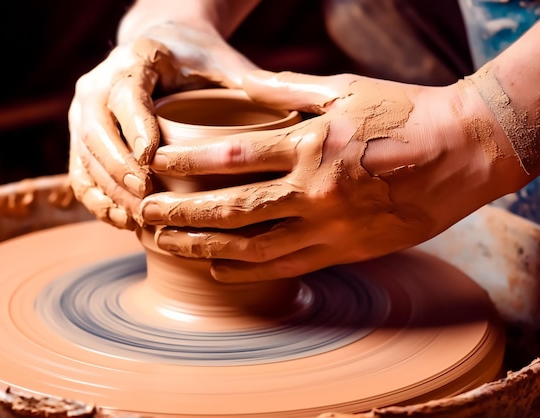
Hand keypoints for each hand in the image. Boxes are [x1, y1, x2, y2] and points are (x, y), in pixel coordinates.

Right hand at [68, 21, 257, 228]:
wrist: (162, 48)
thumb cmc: (199, 59)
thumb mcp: (224, 63)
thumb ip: (249, 86)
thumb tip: (290, 123)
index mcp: (135, 59)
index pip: (127, 96)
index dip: (136, 130)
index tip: (151, 162)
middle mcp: (98, 82)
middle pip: (98, 132)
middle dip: (121, 172)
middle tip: (149, 204)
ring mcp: (84, 111)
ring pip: (85, 156)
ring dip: (110, 191)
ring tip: (139, 219)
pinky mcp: (82, 135)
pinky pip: (80, 171)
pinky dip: (97, 198)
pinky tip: (122, 220)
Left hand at [139, 70, 524, 281]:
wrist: (462, 154)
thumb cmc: (402, 112)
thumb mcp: (343, 90)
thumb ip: (287, 90)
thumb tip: (238, 84)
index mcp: (310, 143)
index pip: (230, 155)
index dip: (185, 162)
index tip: (152, 165)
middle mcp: (313, 190)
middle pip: (231, 207)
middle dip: (180, 212)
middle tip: (143, 213)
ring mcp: (328, 227)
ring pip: (252, 247)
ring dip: (202, 248)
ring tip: (166, 245)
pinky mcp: (343, 250)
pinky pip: (285, 267)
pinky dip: (245, 270)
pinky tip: (215, 268)